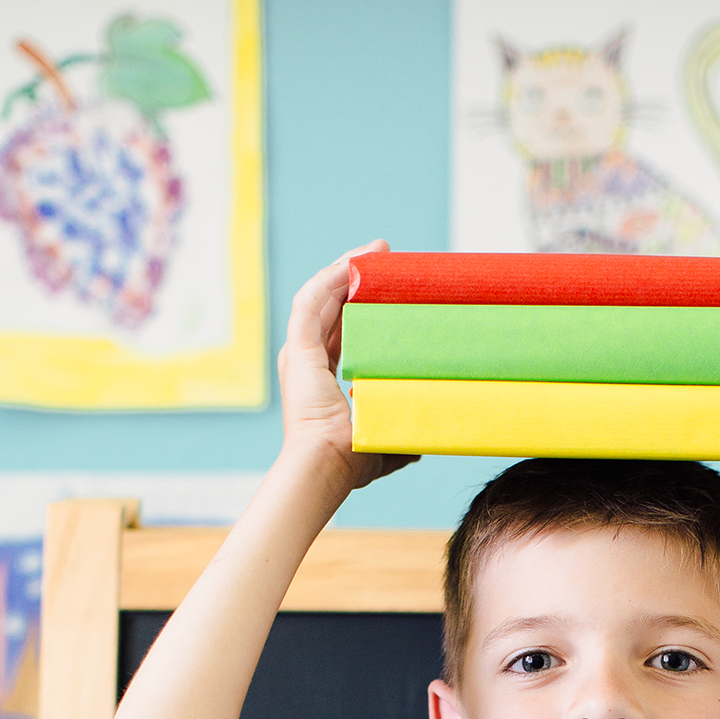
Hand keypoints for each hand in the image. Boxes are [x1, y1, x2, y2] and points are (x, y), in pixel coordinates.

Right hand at [277, 243, 418, 493]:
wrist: (328, 465)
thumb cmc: (352, 462)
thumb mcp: (383, 436)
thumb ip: (399, 434)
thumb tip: (422, 442)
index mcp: (321, 380)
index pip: (341, 333)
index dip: (361, 308)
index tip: (387, 290)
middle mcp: (306, 363)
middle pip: (330, 308)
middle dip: (354, 279)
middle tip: (383, 258)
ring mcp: (299, 354)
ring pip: (320, 298)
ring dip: (343, 270)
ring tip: (373, 252)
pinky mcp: (298, 349)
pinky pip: (311, 301)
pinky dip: (329, 279)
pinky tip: (351, 264)